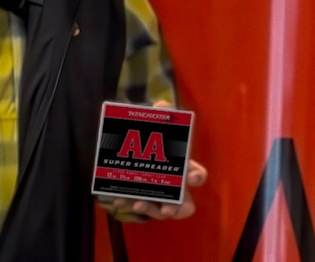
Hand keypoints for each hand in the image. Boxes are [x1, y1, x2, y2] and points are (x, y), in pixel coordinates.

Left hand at [110, 100, 207, 220]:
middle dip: (176, 208)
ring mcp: (159, 197)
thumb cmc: (154, 139)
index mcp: (183, 168)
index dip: (196, 176)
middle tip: (167, 209)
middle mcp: (175, 187)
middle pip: (184, 205)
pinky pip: (137, 207)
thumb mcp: (158, 124)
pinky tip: (117, 200)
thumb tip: (161, 105)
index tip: (191, 177)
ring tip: (137, 203)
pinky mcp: (142, 200)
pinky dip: (127, 203)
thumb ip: (163, 113)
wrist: (131, 147)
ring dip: (150, 208)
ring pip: (160, 210)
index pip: (197, 175)